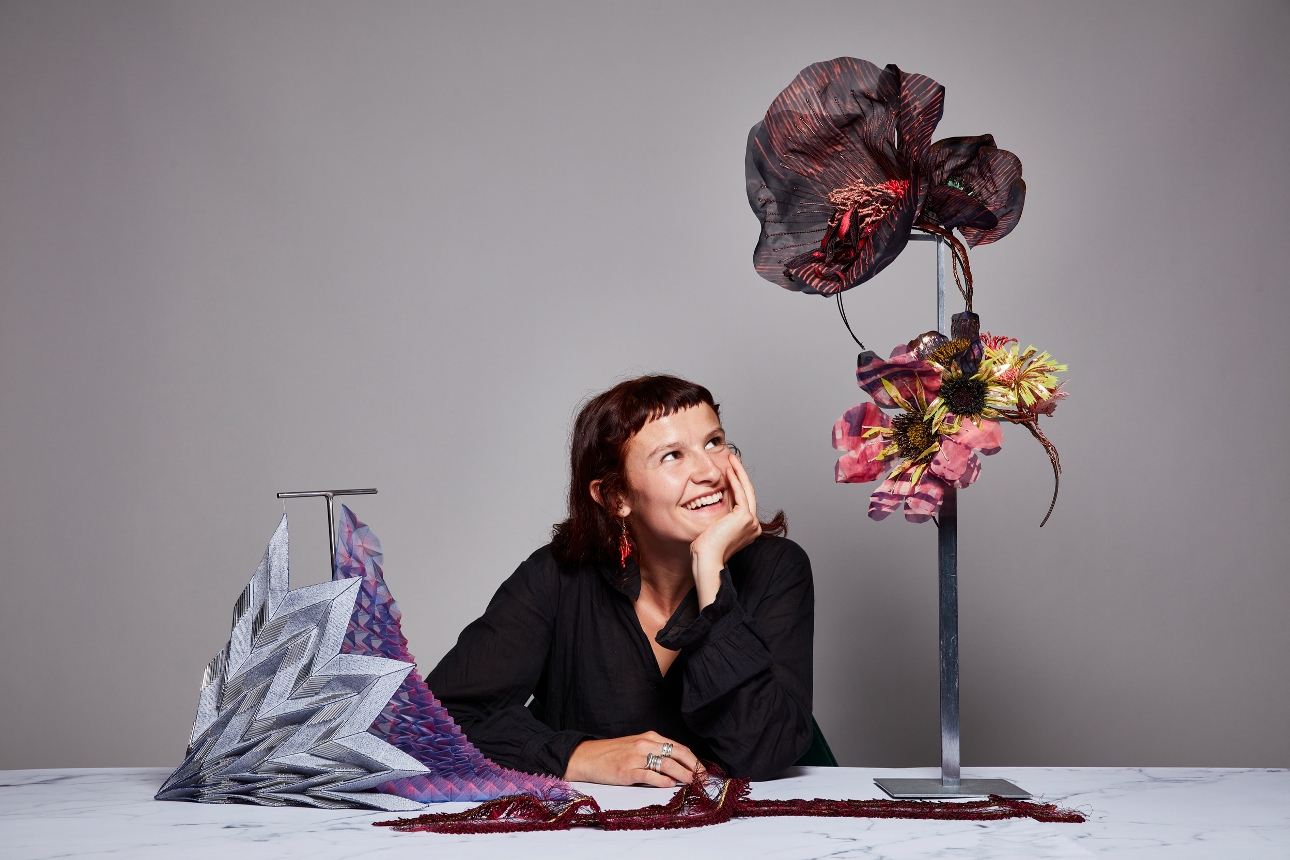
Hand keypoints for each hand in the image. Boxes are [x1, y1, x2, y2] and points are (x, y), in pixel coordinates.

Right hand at [564, 732, 702, 786]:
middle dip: (694, 768)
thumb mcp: (636, 746)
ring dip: (683, 775)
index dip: (694, 760)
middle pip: (678, 754)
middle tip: (703, 780)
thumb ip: (655, 753)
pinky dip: (663, 781)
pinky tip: (670, 785)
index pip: (679, 747)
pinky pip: (650, 775)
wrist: (586, 757)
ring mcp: (636, 757)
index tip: (703, 771)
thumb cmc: (612, 754)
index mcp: (649, 737)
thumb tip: (677, 768)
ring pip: (668, 764)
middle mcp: (645, 744)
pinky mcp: (627, 771)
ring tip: (692, 784)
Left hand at [689, 453, 760, 606]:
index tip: (730, 470)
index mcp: (748, 529)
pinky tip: (729, 470)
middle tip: (733, 459)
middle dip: (740, 474)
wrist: (706, 559)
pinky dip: (735, 480)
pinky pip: (740, 493)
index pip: (744, 500)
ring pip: (747, 490)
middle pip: (748, 493)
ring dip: (739, 472)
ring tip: (732, 459)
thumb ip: (719, 514)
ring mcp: (751, 522)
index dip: (738, 483)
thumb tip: (714, 500)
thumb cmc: (705, 549)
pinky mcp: (744, 517)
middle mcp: (753, 525)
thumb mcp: (714, 527)